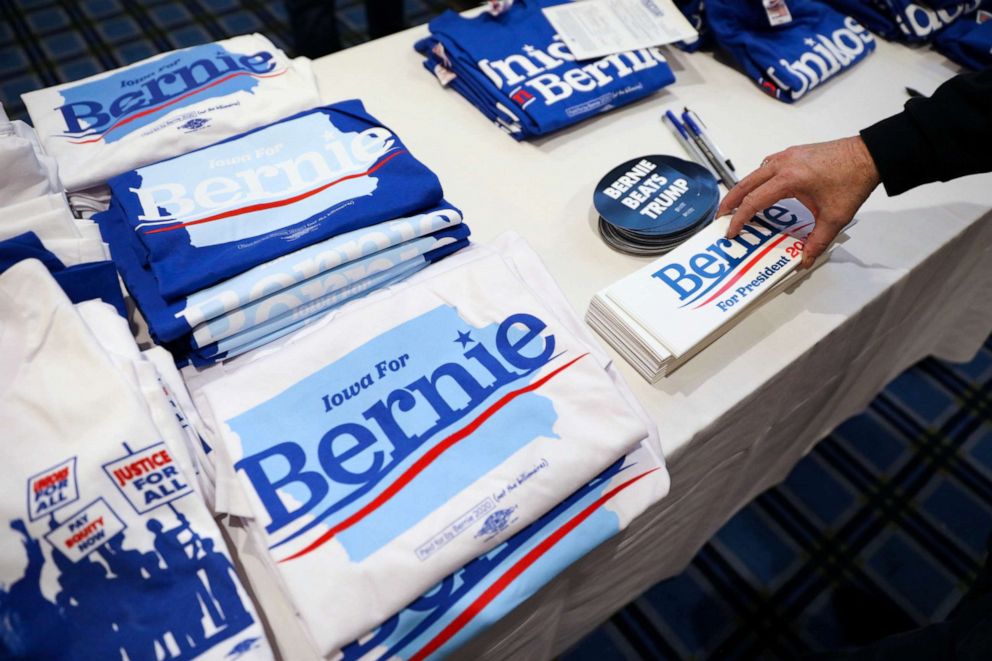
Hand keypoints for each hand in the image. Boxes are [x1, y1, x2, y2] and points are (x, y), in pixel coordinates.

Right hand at [717, 136, 880, 267]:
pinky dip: (757, 179)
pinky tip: (761, 189)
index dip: (739, 219)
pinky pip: (767, 166)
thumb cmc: (852, 180)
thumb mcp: (835, 217)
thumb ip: (817, 241)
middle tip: (719, 217)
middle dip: (729, 201)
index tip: (731, 232)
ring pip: (754, 173)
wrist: (870, 155)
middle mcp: (783, 164)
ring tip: (736, 205)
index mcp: (789, 179)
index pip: (754, 201)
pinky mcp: (794, 153)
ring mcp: (788, 156)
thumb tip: (805, 260)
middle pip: (745, 184)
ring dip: (742, 189)